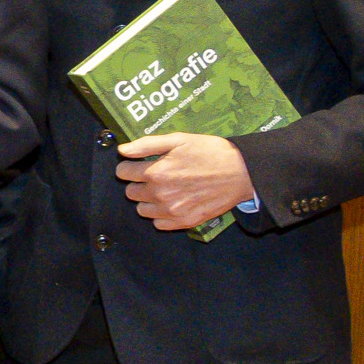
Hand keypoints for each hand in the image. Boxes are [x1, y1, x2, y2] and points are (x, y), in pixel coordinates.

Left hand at [116, 132, 254, 232]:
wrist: (241, 172)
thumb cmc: (210, 152)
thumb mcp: (179, 140)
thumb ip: (146, 145)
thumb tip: (122, 150)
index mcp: (155, 172)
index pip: (122, 173)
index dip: (130, 166)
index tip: (140, 164)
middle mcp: (160, 194)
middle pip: (130, 192)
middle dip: (139, 183)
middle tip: (157, 176)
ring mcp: (171, 211)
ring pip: (142, 209)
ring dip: (148, 200)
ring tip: (166, 189)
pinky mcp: (184, 222)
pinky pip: (158, 223)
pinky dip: (162, 214)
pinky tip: (174, 202)